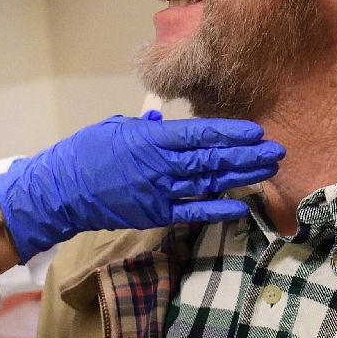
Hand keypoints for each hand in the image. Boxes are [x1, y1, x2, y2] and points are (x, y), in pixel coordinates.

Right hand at [0, 109, 282, 260]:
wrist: (59, 191)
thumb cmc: (85, 153)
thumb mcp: (115, 128)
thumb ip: (146, 126)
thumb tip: (165, 123)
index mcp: (152, 138)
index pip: (201, 133)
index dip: (232, 133)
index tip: (257, 131)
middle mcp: (161, 164)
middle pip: (213, 158)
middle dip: (248, 154)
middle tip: (277, 150)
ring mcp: (160, 191)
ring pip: (209, 182)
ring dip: (242, 176)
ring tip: (268, 170)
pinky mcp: (156, 214)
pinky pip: (193, 212)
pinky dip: (219, 209)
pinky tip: (242, 206)